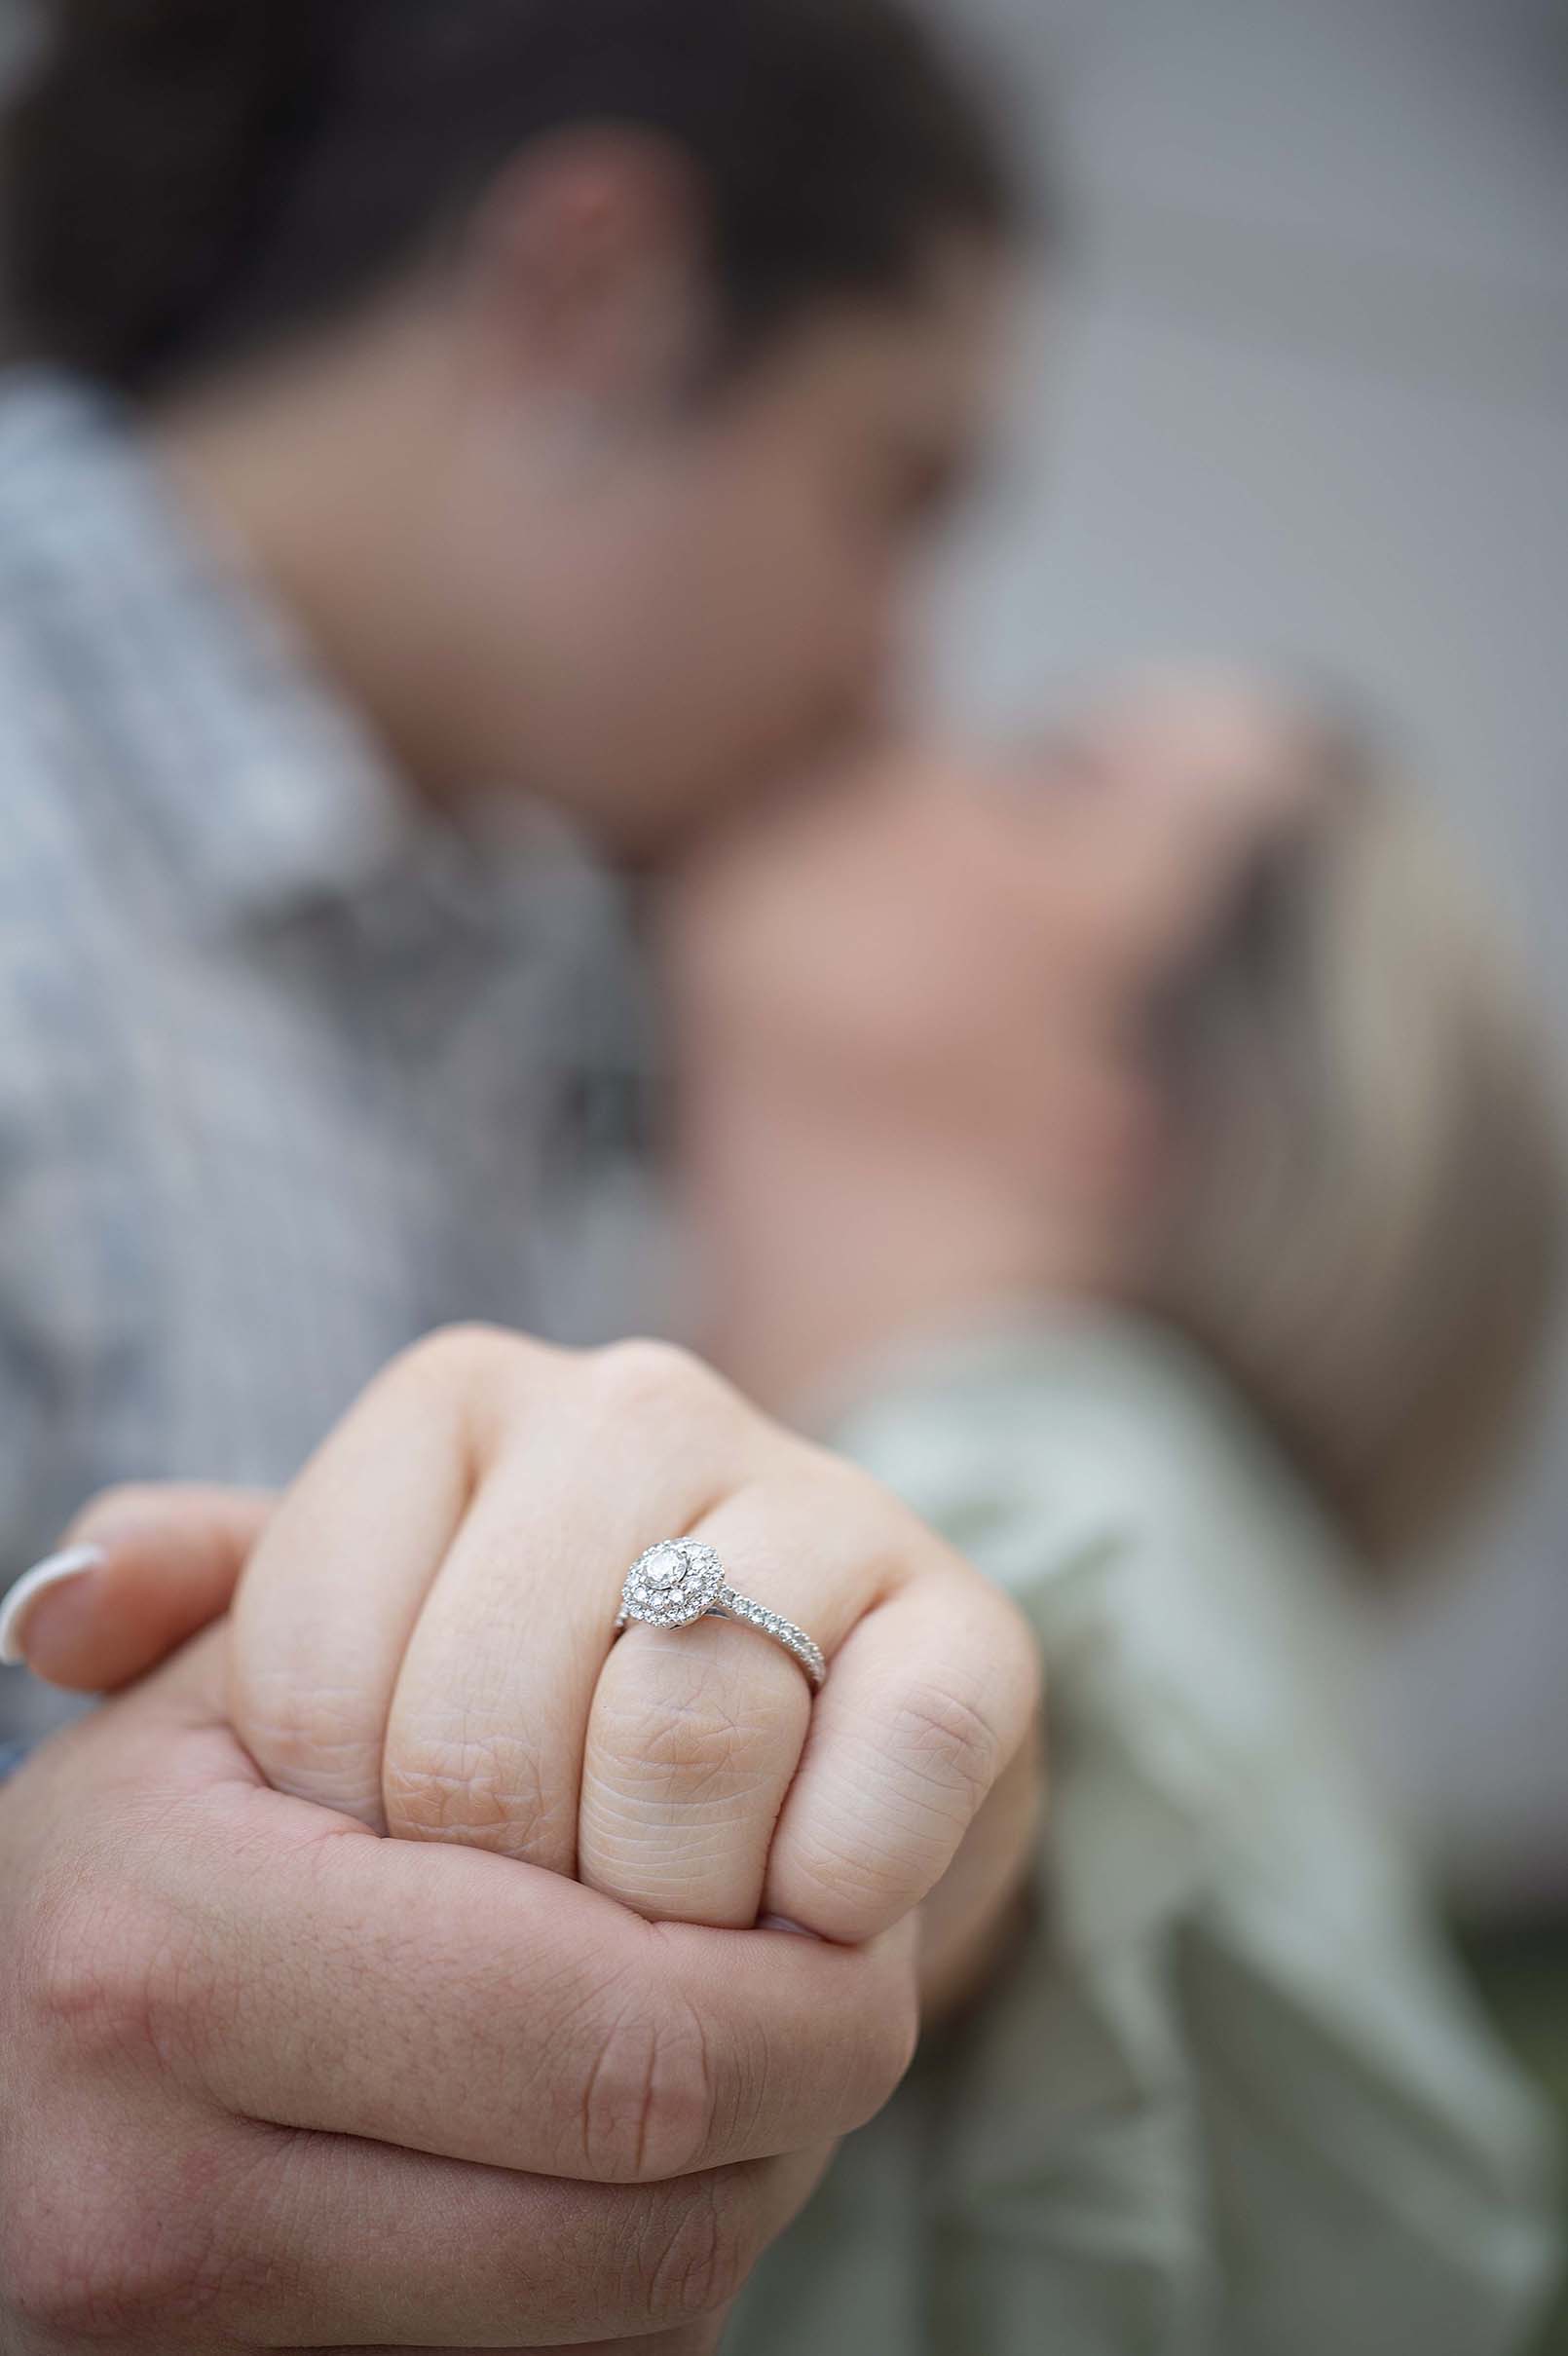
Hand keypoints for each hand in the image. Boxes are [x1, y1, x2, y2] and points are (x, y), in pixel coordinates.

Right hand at [0, 1614, 915, 2350]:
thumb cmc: (138, 1835)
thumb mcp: (200, 1687)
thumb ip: (262, 1572)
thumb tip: (202, 1585)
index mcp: (174, 1947)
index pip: (619, 2029)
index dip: (805, 1989)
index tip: (856, 1912)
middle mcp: (157, 2181)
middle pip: (650, 2202)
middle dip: (806, 2099)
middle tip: (856, 1995)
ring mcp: (182, 2336)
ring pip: (626, 2312)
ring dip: (745, 2189)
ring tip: (754, 2054)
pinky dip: (638, 2275)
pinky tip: (633, 2154)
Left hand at [19, 1327, 1042, 1990]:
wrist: (808, 1740)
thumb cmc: (541, 1713)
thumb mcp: (352, 1660)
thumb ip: (206, 1624)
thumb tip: (41, 1618)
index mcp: (451, 1401)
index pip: (314, 1674)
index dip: (344, 1845)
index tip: (394, 1873)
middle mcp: (631, 1406)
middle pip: (487, 1726)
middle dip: (498, 1898)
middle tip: (539, 1926)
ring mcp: (816, 1494)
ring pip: (687, 1733)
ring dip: (667, 1902)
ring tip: (670, 1917)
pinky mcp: (968, 1619)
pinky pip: (891, 1759)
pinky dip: (838, 1881)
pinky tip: (810, 1905)